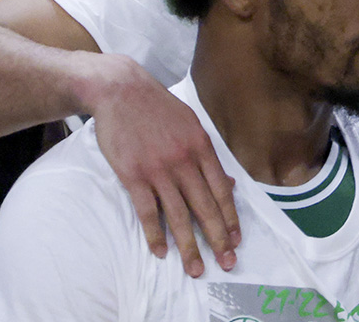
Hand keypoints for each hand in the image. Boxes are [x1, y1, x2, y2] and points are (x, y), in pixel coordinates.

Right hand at [79, 53, 240, 276]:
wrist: (120, 90)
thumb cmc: (157, 108)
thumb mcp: (192, 124)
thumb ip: (208, 156)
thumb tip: (229, 184)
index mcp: (201, 147)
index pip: (221, 190)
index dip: (231, 217)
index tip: (237, 239)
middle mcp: (184, 160)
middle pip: (204, 207)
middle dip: (218, 238)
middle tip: (227, 262)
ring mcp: (158, 169)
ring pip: (178, 215)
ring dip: (188, 245)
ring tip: (196, 268)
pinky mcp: (133, 175)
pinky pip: (147, 211)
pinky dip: (154, 234)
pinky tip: (161, 251)